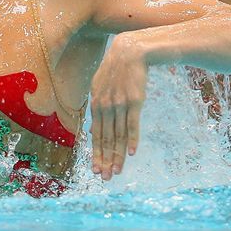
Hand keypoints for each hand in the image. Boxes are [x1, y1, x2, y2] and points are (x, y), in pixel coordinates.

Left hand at [89, 34, 146, 180]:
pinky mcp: (135, 101)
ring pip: (118, 136)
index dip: (96, 154)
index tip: (95, 169)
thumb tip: (96, 122)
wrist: (130, 51)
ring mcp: (119, 104)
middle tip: (104, 178)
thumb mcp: (101, 85)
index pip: (96, 135)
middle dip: (105, 161)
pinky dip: (132, 140)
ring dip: (118, 156)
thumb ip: (99, 103)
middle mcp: (105, 106)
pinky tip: (132, 153)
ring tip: (116, 172)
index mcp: (96, 104)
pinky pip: (132, 124)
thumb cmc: (116, 68)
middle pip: (106, 139)